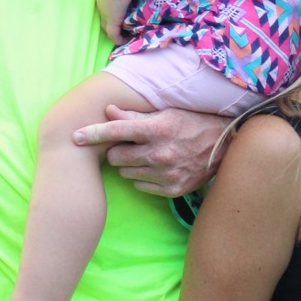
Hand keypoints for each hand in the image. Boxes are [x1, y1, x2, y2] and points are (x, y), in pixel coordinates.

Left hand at [74, 103, 231, 196]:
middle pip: (116, 158)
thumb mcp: (166, 113)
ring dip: (130, 165)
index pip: (117, 131)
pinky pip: (142, 186)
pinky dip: (143, 177)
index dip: (93, 134)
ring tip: (146, 155)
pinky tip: (156, 167)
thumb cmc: (193, 123)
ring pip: (127, 173)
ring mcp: (167, 174)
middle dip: (117, 151)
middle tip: (129, 145)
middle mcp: (160, 153)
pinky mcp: (172, 189)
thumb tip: (109, 111)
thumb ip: (135, 116)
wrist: (225, 146)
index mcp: (157, 129)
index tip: (75, 137)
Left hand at [95, 0, 135, 42]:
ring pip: (108, 28)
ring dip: (116, 31)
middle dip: (110, 23)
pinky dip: (119, 39)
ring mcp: (106, 14)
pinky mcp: (112, 21)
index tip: (119, 13)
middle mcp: (102, 4)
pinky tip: (126, 41)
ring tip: (125, 35)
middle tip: (121, 27)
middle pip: (104, 18)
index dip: (110, 10)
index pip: (104, 5)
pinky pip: (114, 35)